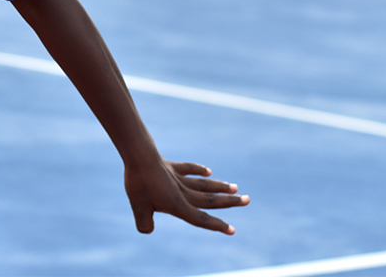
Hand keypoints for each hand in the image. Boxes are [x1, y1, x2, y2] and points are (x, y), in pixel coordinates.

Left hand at [125, 158, 249, 234]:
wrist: (138, 155)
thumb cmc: (138, 183)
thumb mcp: (138, 207)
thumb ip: (144, 223)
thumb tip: (147, 230)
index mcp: (178, 205)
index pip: (200, 219)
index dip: (216, 225)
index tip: (232, 230)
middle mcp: (183, 192)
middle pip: (209, 199)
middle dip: (229, 202)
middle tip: (247, 200)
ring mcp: (178, 178)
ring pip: (203, 184)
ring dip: (220, 186)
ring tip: (235, 188)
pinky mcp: (171, 166)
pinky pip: (188, 168)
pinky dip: (199, 170)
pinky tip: (208, 172)